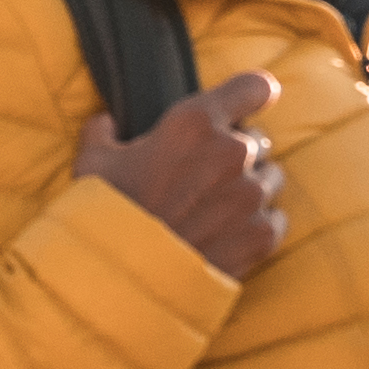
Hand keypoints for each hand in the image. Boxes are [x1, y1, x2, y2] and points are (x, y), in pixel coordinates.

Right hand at [80, 73, 286, 279]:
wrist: (124, 282)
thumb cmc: (107, 216)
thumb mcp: (92, 163)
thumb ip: (104, 133)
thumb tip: (106, 123)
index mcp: (193, 122)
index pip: (254, 86)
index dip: (254, 93)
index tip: (253, 99)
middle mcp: (231, 152)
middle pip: (259, 138)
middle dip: (238, 152)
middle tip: (207, 175)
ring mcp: (251, 194)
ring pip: (271, 178)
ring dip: (250, 187)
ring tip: (217, 208)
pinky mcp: (262, 234)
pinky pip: (276, 217)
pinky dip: (258, 223)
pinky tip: (229, 233)